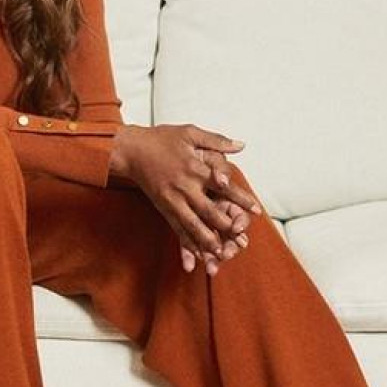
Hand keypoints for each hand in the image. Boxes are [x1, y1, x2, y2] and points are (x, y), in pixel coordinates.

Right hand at [108, 124, 262, 273]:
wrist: (130, 150)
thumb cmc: (160, 139)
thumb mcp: (190, 132)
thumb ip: (217, 140)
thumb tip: (241, 145)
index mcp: (194, 168)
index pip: (223, 185)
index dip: (241, 198)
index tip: (256, 210)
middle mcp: (184, 186)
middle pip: (208, 210)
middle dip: (225, 226)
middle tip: (241, 238)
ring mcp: (172, 200)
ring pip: (192, 224)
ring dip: (207, 240)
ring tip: (220, 253)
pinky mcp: (163, 208)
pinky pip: (177, 228)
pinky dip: (187, 242)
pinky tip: (196, 254)